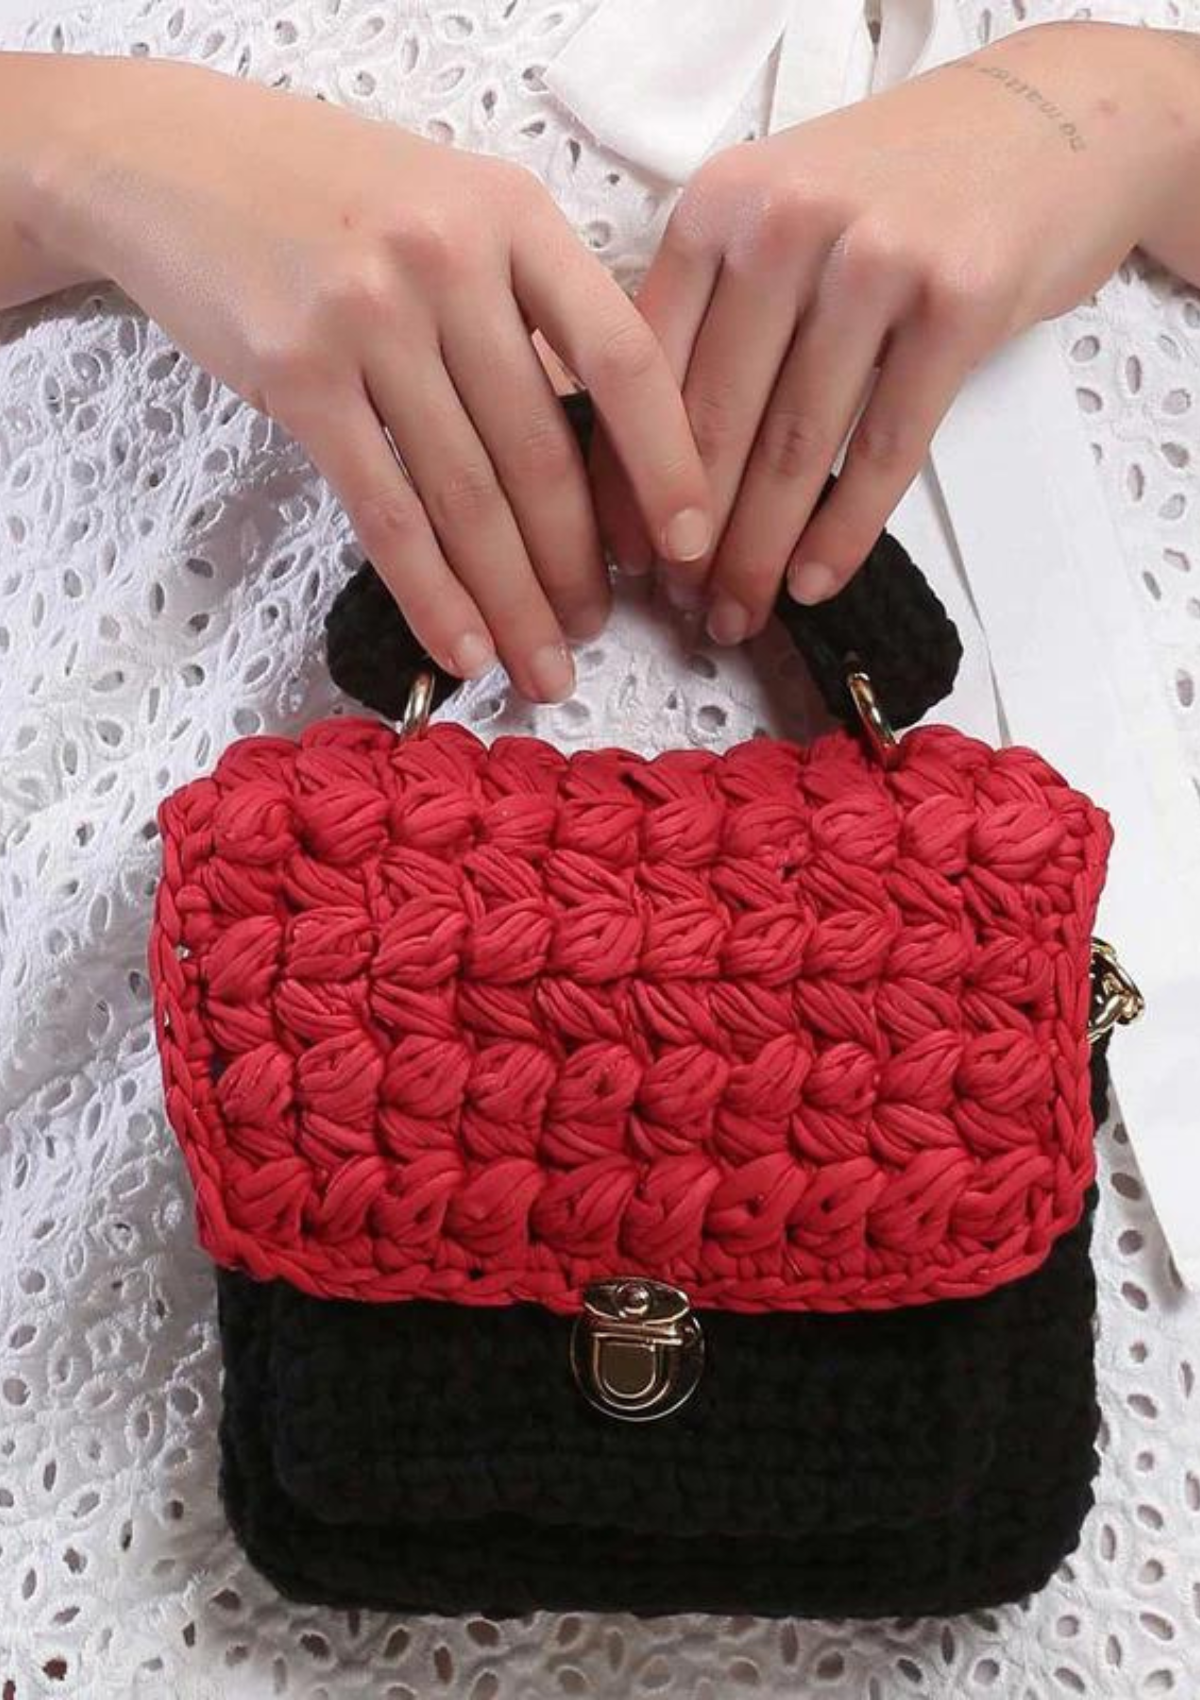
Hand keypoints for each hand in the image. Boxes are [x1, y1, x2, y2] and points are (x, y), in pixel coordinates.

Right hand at [28, 56, 711, 698]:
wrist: (172, 160)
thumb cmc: (334, 196)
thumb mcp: (455, 208)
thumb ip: (530, 304)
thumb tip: (605, 450)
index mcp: (514, 216)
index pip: (623, 356)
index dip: (668, 462)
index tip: (692, 543)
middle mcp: (450, 261)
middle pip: (542, 451)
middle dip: (580, 564)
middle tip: (599, 631)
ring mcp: (370, 319)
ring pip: (468, 497)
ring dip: (514, 601)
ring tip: (544, 666)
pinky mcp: (299, 375)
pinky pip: (385, 513)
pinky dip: (431, 595)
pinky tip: (464, 649)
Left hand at [591, 21, 1199, 643]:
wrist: (1047, 125)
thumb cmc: (895, 194)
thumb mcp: (780, 214)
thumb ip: (712, 309)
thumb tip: (643, 463)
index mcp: (720, 204)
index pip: (647, 368)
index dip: (629, 477)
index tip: (626, 555)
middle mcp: (785, 223)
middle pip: (717, 418)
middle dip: (691, 536)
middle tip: (681, 607)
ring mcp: (875, 259)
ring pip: (793, 446)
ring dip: (758, 551)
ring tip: (739, 613)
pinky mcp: (958, 302)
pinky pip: (883, 450)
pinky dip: (843, 532)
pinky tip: (812, 583)